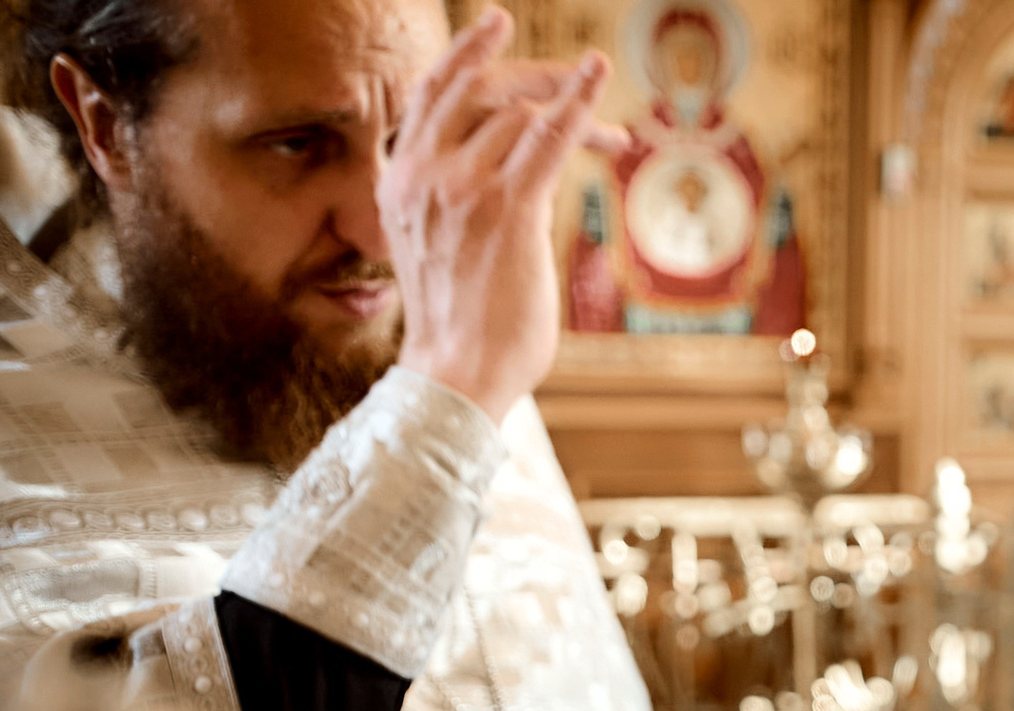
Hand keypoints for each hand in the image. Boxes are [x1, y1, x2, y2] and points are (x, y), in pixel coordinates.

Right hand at [384, 9, 624, 421]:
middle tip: (580, 73)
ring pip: (521, 114)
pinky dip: (576, 103)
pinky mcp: (506, 209)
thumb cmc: (457, 327)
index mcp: (398, 180)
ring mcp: (462, 187)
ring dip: (574, 113)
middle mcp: (423, 173)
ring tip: (614, 134)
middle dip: (535, 75)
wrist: (454, 374)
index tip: (495, 28)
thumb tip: (511, 181)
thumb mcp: (434, 249)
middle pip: (481, 89)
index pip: (431, 94)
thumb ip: (455, 205)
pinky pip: (547, 138)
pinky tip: (597, 78)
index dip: (467, 56)